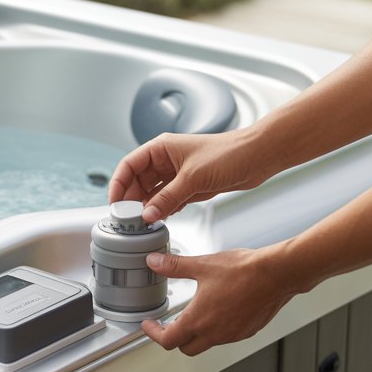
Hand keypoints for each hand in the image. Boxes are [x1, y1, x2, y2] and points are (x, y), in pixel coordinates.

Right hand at [108, 130, 263, 223]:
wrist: (257, 157)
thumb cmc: (228, 154)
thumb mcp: (192, 178)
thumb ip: (167, 198)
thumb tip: (147, 215)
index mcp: (161, 148)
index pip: (129, 165)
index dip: (118, 183)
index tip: (114, 203)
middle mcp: (166, 160)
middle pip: (138, 181)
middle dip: (131, 200)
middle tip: (127, 219)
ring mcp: (177, 174)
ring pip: (152, 193)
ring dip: (147, 207)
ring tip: (141, 224)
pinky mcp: (189, 186)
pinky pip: (168, 200)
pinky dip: (162, 210)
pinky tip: (159, 220)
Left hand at [140, 246, 302, 355]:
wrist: (278, 274)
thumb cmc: (245, 271)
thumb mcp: (202, 265)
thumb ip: (174, 266)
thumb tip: (155, 263)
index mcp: (199, 320)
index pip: (168, 340)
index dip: (153, 334)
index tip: (150, 325)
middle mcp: (215, 333)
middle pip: (185, 348)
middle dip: (174, 338)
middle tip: (169, 324)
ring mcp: (232, 335)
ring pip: (207, 343)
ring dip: (196, 334)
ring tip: (195, 313)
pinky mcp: (247, 331)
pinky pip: (226, 337)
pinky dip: (216, 330)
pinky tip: (219, 311)